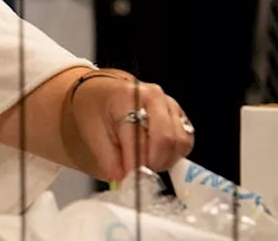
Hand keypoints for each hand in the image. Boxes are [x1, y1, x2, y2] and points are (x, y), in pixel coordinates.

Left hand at [61, 72, 194, 181]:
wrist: (103, 93)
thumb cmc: (95, 110)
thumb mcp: (92, 133)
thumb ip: (108, 159)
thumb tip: (124, 182)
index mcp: (129, 97)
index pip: (139, 137)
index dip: (136, 165)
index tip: (130, 182)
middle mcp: (155, 97)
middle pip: (166, 139)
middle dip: (152, 163)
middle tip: (137, 174)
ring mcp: (170, 105)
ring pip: (180, 142)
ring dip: (164, 160)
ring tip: (144, 162)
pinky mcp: (180, 115)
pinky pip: (185, 141)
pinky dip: (173, 155)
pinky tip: (155, 155)